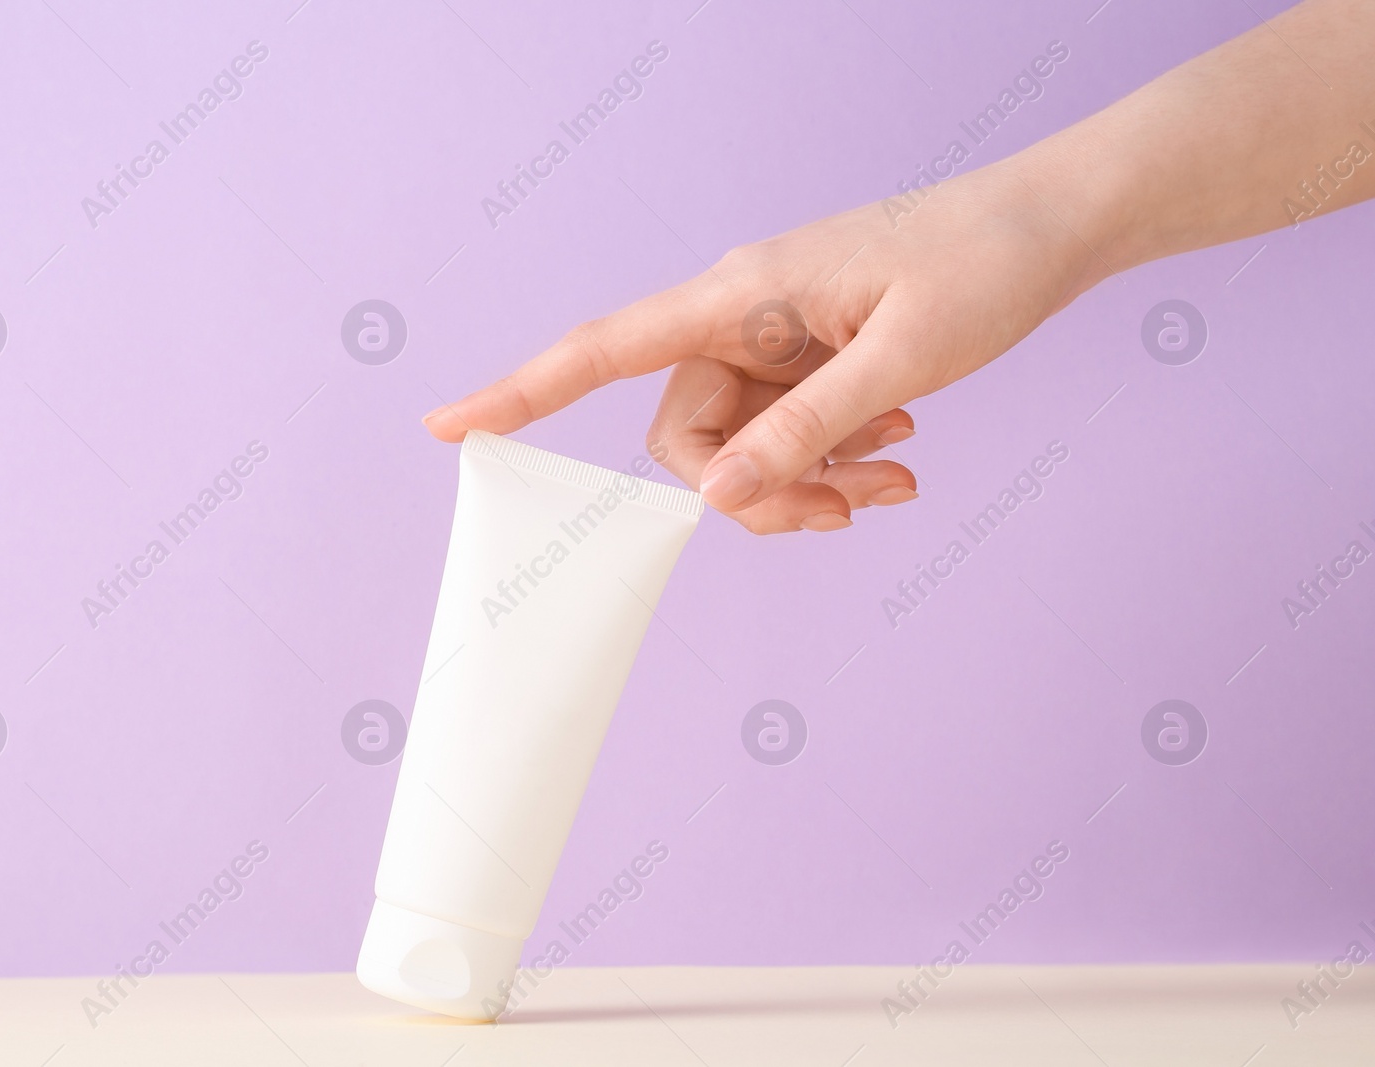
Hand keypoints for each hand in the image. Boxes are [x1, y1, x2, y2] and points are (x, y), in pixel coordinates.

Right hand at [423, 161, 1100, 532]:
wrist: (1050, 226)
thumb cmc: (981, 266)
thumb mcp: (901, 361)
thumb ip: (806, 429)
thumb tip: (711, 497)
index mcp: (740, 293)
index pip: (604, 346)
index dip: (521, 388)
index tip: (448, 425)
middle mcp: (741, 314)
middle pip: (687, 434)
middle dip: (753, 491)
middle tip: (842, 514)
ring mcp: (775, 337)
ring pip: (744, 443)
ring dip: (808, 481)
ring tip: (896, 482)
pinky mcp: (810, 354)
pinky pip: (789, 429)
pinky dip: (834, 459)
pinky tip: (901, 455)